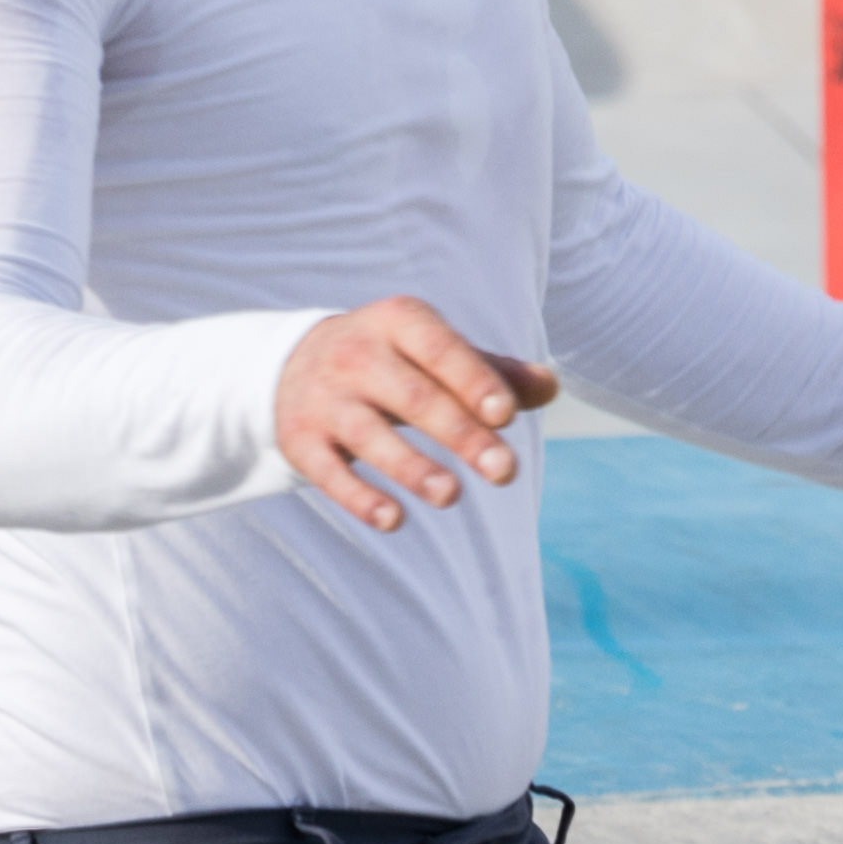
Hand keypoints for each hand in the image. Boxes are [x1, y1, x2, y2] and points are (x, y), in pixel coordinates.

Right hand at [275, 296, 556, 535]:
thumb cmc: (390, 360)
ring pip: (369, 436)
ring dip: (411, 467)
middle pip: (412, 397)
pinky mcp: (300, 440)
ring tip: (451, 496)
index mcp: (398, 323)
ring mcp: (325, 399)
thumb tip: (551, 388)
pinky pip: (329, 472)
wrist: (290, 362)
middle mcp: (357, 355)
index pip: (440, 349)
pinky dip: (359, 498)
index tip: (506, 415)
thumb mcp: (434, 351)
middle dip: (459, 434)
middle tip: (504, 471)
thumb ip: (491, 371)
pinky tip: (394, 520)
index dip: (472, 380)